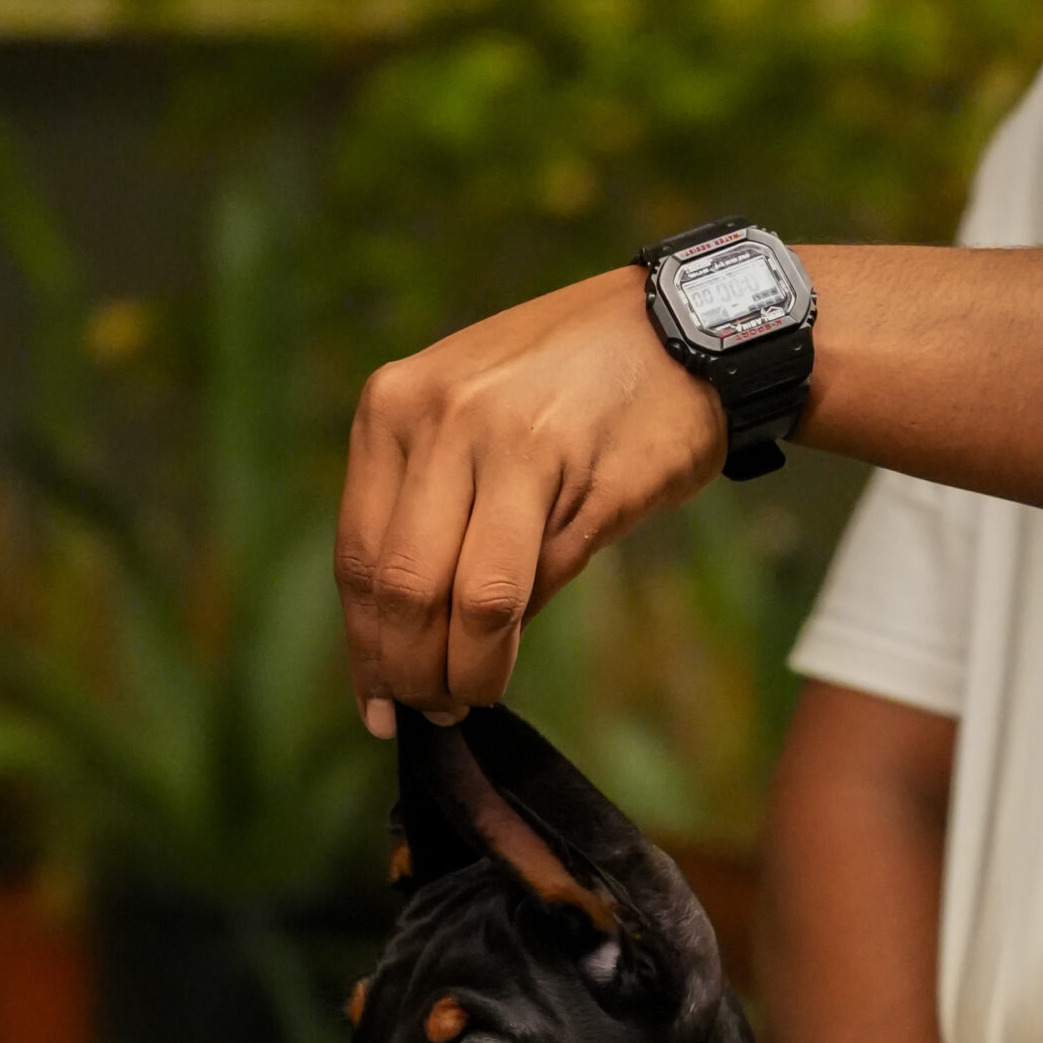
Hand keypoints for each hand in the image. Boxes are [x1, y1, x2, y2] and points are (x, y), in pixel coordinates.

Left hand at [335, 268, 726, 732]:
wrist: (685, 331)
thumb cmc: (573, 391)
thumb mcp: (471, 425)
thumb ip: (429, 514)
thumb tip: (406, 646)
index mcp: (394, 406)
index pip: (357, 556)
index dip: (365, 648)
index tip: (378, 704)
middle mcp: (438, 417)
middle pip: (401, 589)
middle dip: (411, 673)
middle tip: (433, 712)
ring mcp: (505, 443)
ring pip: (465, 602)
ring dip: (466, 674)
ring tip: (471, 697)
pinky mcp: (574, 475)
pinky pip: (529, 587)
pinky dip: (512, 641)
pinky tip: (508, 657)